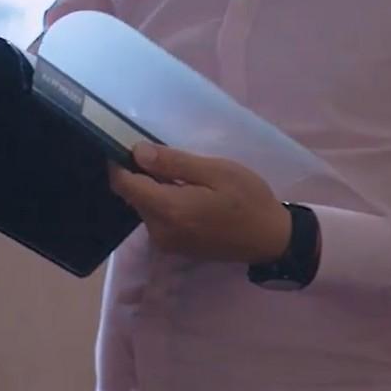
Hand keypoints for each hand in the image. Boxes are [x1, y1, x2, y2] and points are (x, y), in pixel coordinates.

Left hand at [108, 144, 292, 263]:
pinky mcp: (174, 247)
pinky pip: (157, 218)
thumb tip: (137, 152)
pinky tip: (185, 192)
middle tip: (164, 154)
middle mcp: (159, 231)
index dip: (120, 162)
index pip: (124, 184)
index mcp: (168, 210)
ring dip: (153, 188)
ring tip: (180, 172)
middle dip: (140, 173)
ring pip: (144, 206)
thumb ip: (174, 163)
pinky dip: (163, 201)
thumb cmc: (248, 200)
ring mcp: (165, 243)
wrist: (271, 239)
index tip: (128, 143)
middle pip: (132, 195)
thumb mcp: (216, 171)